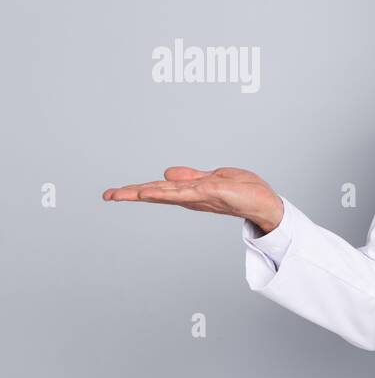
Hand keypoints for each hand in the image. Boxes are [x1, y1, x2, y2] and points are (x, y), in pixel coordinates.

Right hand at [102, 167, 284, 233]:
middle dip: (131, 194)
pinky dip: (167, 192)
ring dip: (142, 193)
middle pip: (156, 193)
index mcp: (189, 191)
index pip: (159, 189)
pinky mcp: (209, 193)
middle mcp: (190, 196)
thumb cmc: (244, 191)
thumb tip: (166, 173)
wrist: (266, 203)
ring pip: (165, 194)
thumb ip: (190, 177)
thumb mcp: (213, 178)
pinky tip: (150, 192)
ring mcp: (198, 196)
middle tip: (106, 195)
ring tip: (119, 194)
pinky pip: (184, 192)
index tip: (113, 193)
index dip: (137, 190)